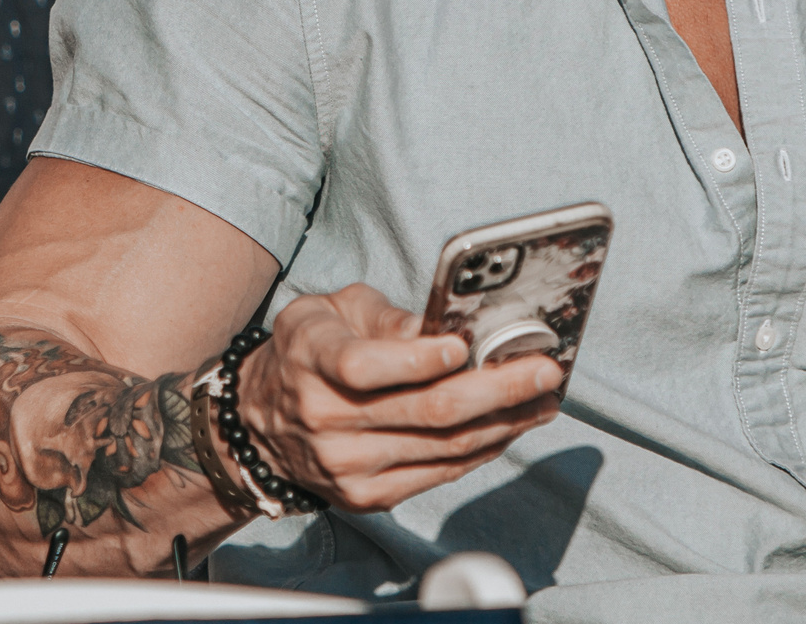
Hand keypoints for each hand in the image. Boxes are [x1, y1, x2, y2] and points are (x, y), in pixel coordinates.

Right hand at [232, 283, 562, 513]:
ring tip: (543, 398)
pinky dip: (482, 450)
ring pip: (445, 447)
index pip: (365, 366)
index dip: (419, 359)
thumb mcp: (331, 310)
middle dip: (499, 389)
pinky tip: (508, 426)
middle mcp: (326, 418)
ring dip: (505, 422)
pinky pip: (440, 473)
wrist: (261, 423)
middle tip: (544, 370)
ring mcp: (347, 465)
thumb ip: (385, 316)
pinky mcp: (367, 496)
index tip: (464, 345)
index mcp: (312, 359)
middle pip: (428, 411)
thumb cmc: (309, 351)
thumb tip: (445, 327)